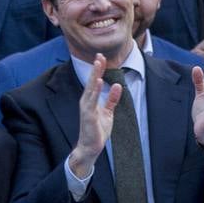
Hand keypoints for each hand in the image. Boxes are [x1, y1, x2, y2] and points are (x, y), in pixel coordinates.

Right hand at [68, 54, 121, 177]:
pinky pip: (92, 101)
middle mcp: (86, 101)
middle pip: (91, 81)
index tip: (101, 57)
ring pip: (90, 88)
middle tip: (99, 55)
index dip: (98, 69)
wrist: (90, 147)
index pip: (94, 81)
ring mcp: (86, 108)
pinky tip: (97, 82)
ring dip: (94, 75)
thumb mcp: (108, 113)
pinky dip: (95, 91)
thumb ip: (112, 100)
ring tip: (98, 64)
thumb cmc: (97, 130)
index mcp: (91, 100)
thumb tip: (116, 86)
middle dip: (96, 68)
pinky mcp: (88, 115)